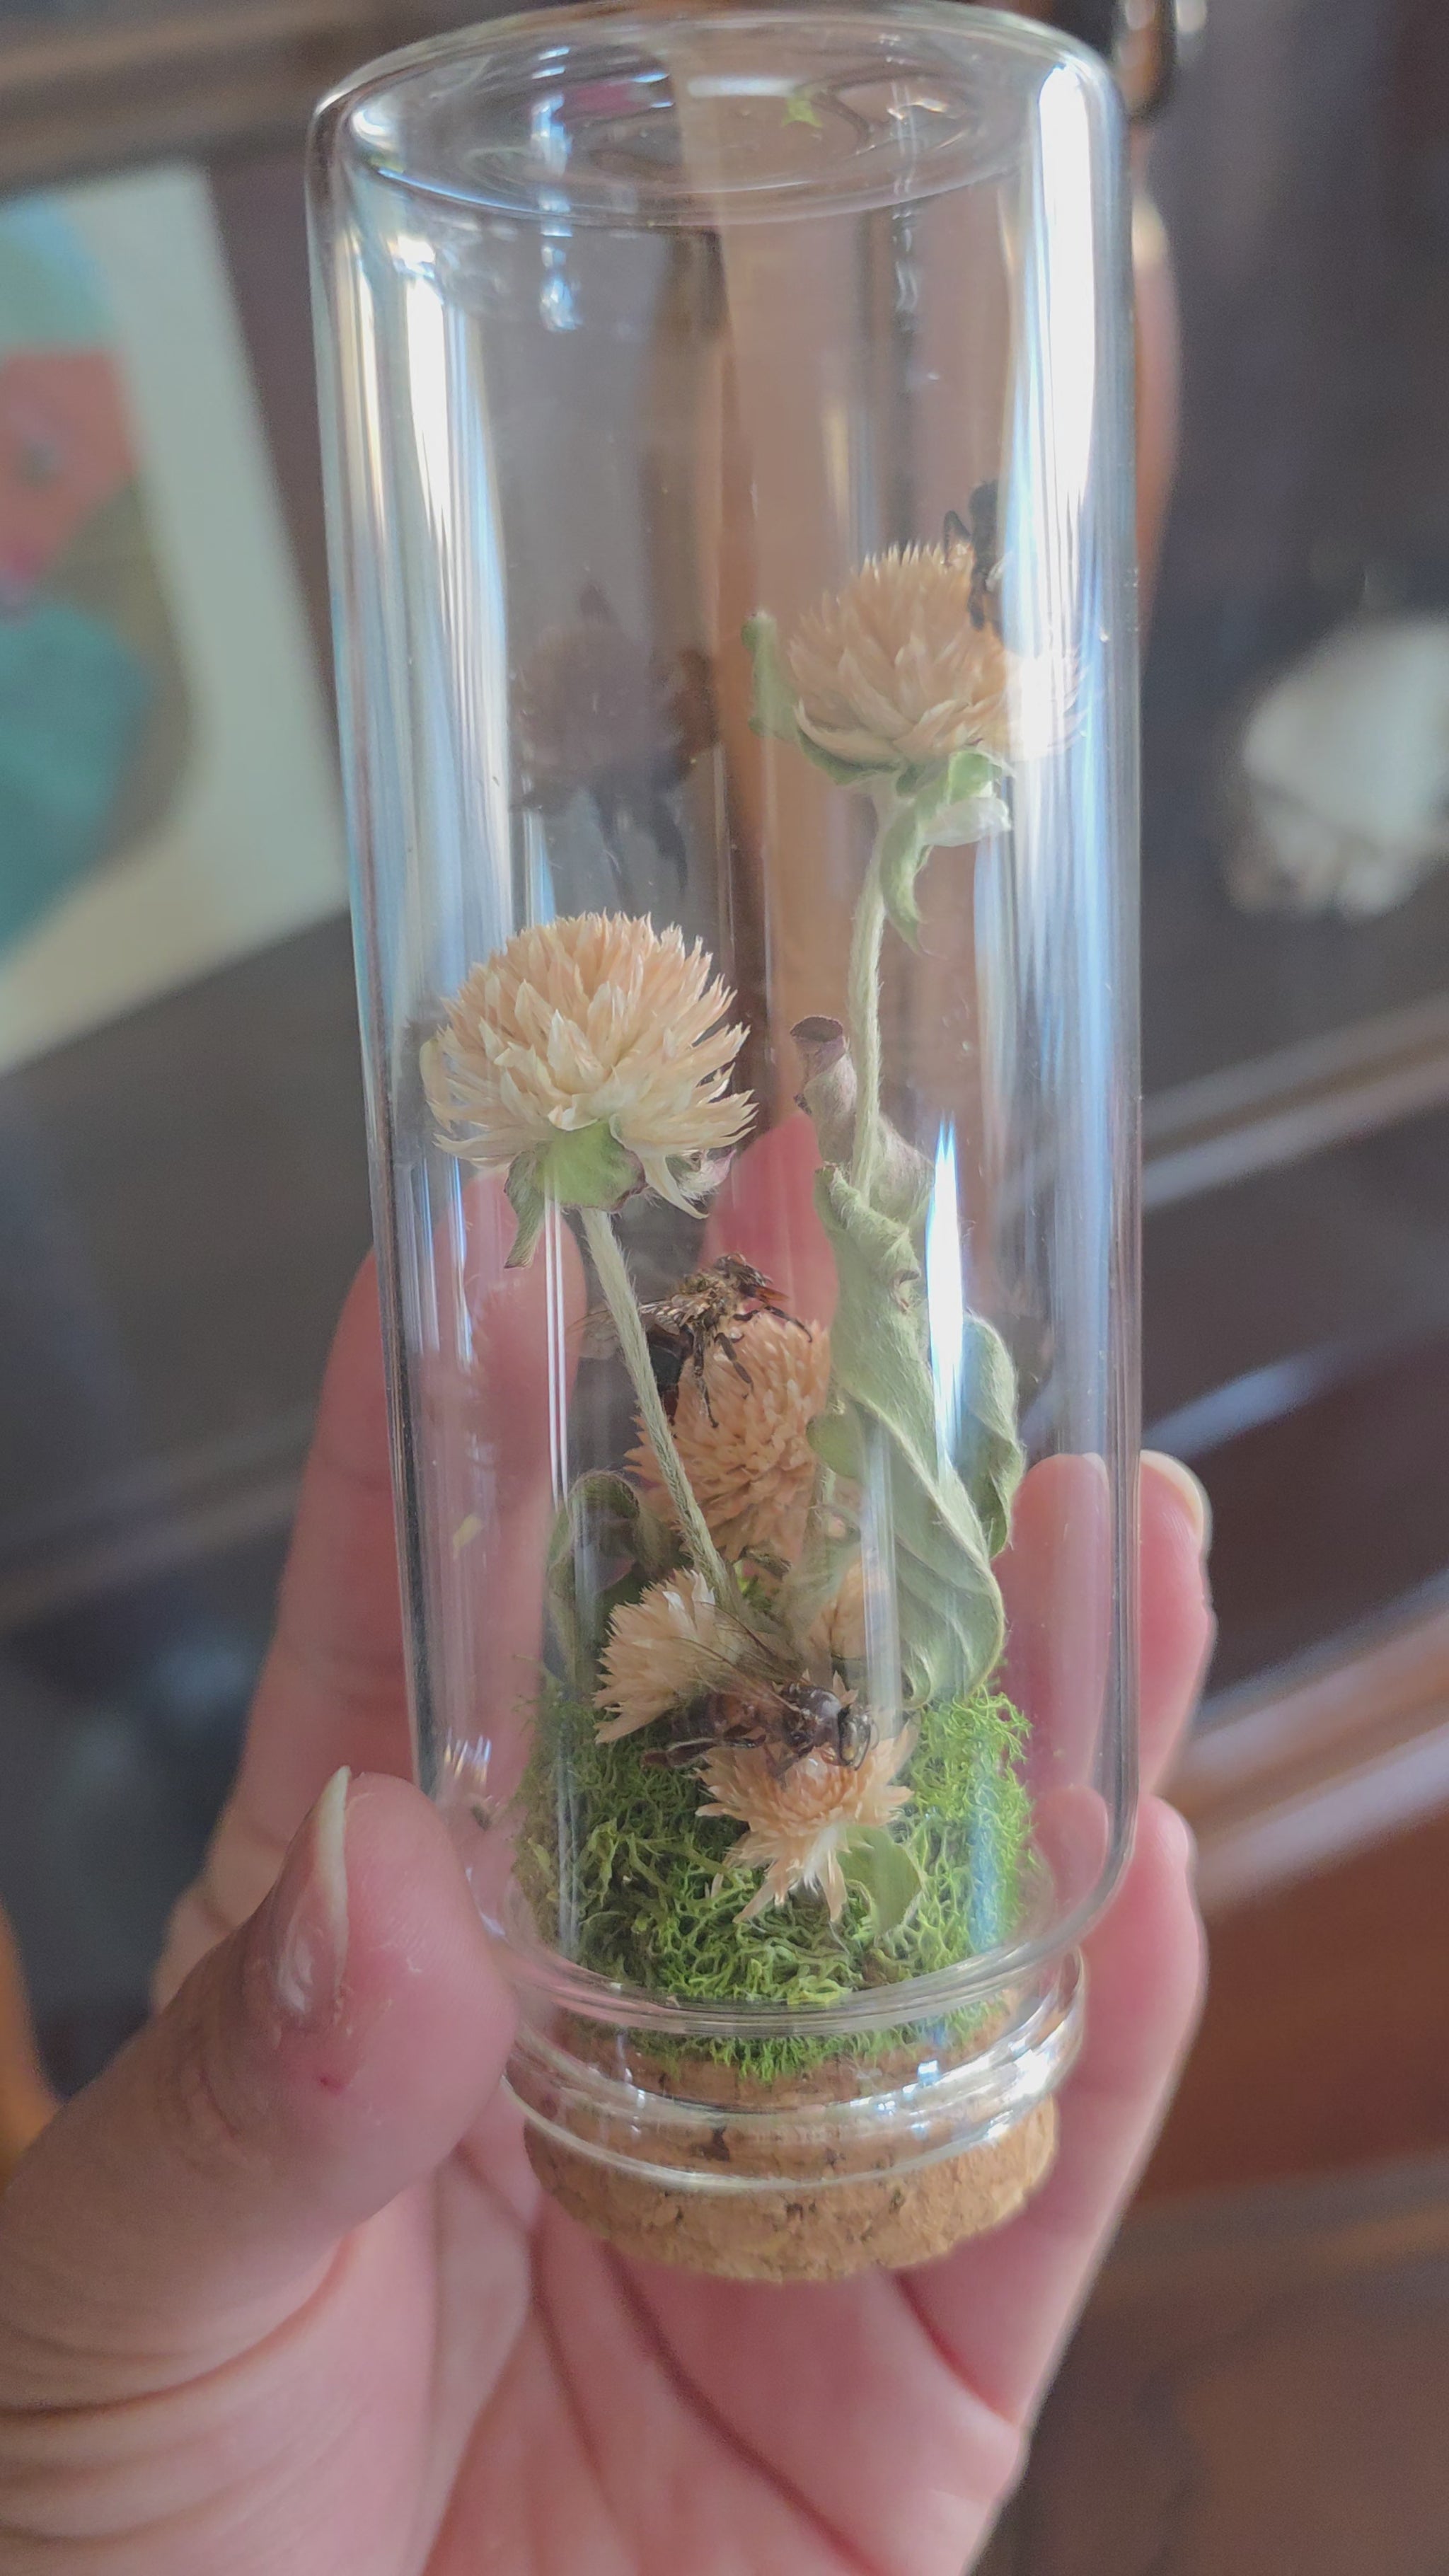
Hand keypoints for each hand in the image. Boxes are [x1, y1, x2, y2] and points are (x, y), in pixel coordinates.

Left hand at [0, 1240, 1209, 2574]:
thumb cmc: (106, 2551)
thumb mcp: (119, 2297)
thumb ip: (246, 2099)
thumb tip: (387, 1887)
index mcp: (367, 1950)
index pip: (422, 1630)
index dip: (470, 1412)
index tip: (525, 1208)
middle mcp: (584, 2017)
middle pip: (723, 1722)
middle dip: (813, 1508)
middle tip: (894, 1289)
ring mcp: (759, 2176)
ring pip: (919, 1904)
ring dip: (1022, 1713)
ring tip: (1105, 1510)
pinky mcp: (896, 2365)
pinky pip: (1023, 2168)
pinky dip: (1097, 2021)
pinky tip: (1145, 1851)